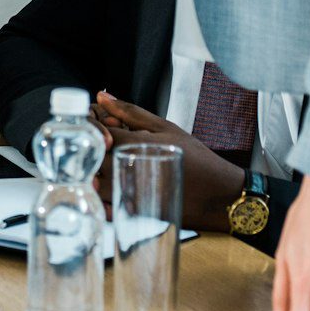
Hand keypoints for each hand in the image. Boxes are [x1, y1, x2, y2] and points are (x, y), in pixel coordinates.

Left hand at [93, 91, 244, 231]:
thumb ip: (130, 112)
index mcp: (138, 144)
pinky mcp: (136, 214)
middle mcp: (132, 169)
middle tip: (94, 146)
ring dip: (90, 175)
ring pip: (94, 185)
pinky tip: (106, 190)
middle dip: (88, 151)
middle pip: (92, 159)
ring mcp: (133, 194)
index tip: (94, 127)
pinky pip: (105, 209)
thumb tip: (101, 96)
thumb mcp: (167, 127)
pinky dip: (99, 200)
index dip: (90, 128)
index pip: (98, 133)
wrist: (221, 196)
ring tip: (101, 166)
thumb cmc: (198, 160)